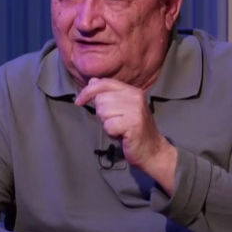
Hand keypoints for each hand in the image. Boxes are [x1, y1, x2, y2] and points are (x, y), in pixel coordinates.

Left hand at [75, 77, 176, 192]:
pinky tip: (121, 135)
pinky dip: (111, 133)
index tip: (79, 101)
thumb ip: (107, 95)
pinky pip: (109, 126)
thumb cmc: (133, 130)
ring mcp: (136, 110)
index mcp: (132, 91)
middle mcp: (135, 97)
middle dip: (102, 114)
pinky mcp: (133, 124)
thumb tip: (92, 81)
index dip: (88, 91)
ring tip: (119, 128)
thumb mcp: (121, 109)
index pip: (104, 83)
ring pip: (103, 112)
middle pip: (101, 99)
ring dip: (107, 124)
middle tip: (115, 122)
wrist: (152, 150)